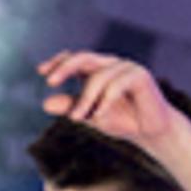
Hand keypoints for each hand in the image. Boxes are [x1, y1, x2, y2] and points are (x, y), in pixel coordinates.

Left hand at [36, 50, 184, 149]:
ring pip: (98, 76)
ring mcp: (126, 67)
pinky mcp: (140, 75)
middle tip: (50, 82)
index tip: (41, 72)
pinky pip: (116, 84)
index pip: (75, 59)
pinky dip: (105, 100)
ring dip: (85, 98)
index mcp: (98, 70)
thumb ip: (71, 107)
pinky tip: (98, 115)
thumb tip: (45, 104)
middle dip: (65, 68)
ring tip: (77, 119)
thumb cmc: (121, 120)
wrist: (150, 131)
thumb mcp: (90, 115)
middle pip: (83, 58)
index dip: (58, 62)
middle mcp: (111, 64)